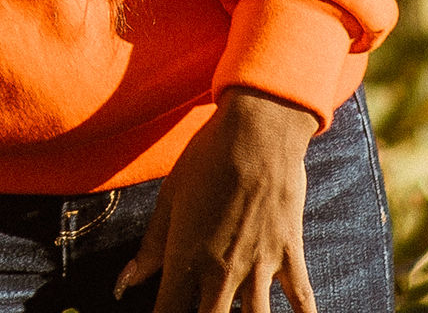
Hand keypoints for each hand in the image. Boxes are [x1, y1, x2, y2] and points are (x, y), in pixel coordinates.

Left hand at [118, 88, 320, 312]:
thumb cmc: (207, 159)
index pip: (168, 312)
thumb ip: (151, 247)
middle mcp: (221, 271)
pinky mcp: (290, 256)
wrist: (257, 133)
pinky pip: (303, 301)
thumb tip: (124, 283)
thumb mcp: (170, 198)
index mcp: (185, 257)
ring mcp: (258, 266)